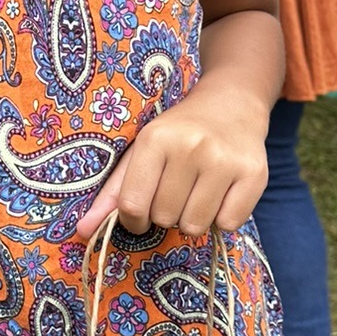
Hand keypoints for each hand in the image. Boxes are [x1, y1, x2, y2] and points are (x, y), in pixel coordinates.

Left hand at [76, 82, 268, 238]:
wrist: (232, 103)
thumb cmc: (178, 134)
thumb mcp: (141, 152)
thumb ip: (113, 193)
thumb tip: (82, 232)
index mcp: (156, 139)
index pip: (132, 205)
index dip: (133, 220)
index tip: (142, 212)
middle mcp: (191, 147)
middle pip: (164, 218)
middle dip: (166, 213)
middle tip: (177, 189)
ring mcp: (225, 161)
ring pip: (195, 226)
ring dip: (193, 219)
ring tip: (197, 192)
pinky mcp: (254, 174)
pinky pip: (228, 225)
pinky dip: (221, 219)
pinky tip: (221, 194)